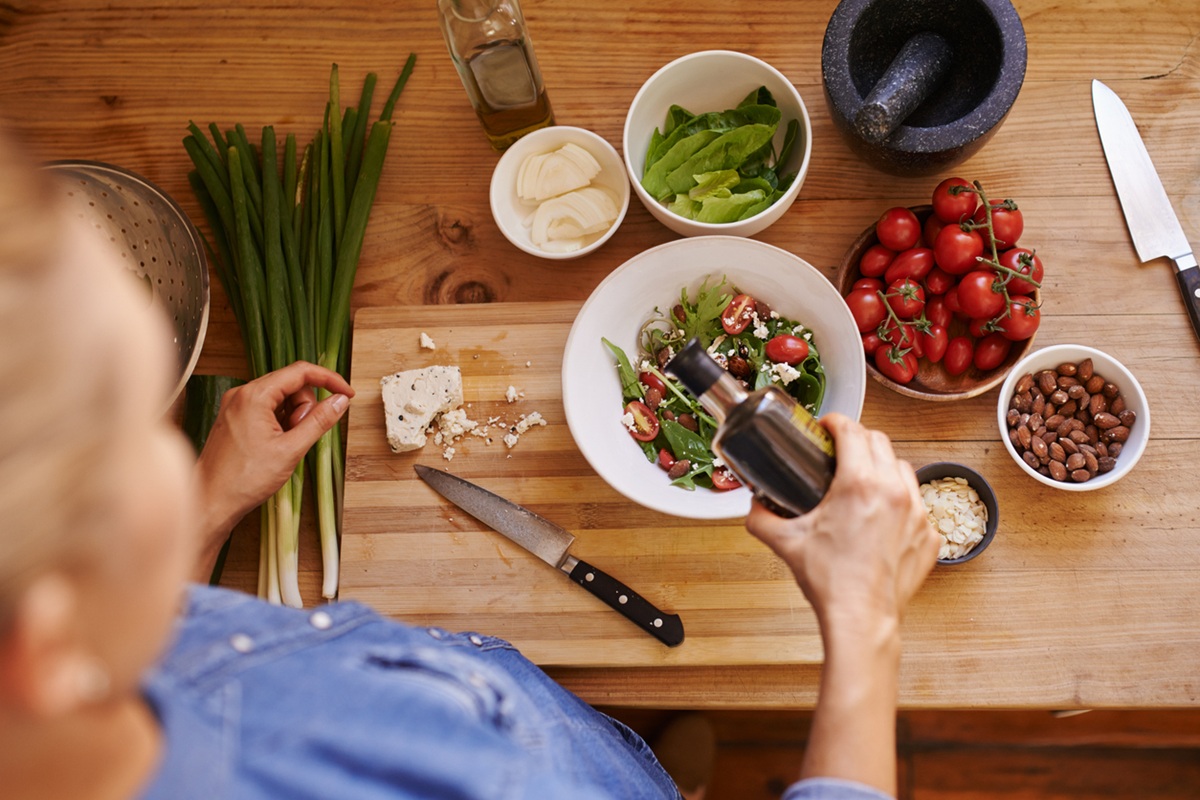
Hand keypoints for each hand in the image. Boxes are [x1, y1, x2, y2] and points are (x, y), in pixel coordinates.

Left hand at [193, 362, 353, 568]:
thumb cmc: (243, 480)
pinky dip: (279, 423)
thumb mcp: (291, 449)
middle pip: (291, 385)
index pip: (301, 372)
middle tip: (301, 435)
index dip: (329, 380)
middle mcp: (241, 394)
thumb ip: (320, 421)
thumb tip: (340, 401)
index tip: (346, 394)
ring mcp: (236, 406)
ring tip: (285, 445)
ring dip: (292, 417)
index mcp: (254, 395)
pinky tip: (276, 446)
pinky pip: (267, 410)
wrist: (210, 502)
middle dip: (305, 407)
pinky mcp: (234, 418)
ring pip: (280, 398)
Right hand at [745, 413, 938, 631]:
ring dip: (882, 465)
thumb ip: (760, 517)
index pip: (852, 430)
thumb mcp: (784, 542)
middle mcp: (894, 491)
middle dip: (858, 439)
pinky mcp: (929, 534)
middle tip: (840, 451)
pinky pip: (917, 502)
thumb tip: (754, 504)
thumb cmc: (829, 581)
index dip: (835, 421)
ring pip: (902, 467)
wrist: (861, 617)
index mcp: (859, 484)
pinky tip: (880, 515)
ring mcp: (917, 512)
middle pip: (879, 441)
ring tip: (863, 480)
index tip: (827, 426)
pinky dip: (900, 500)